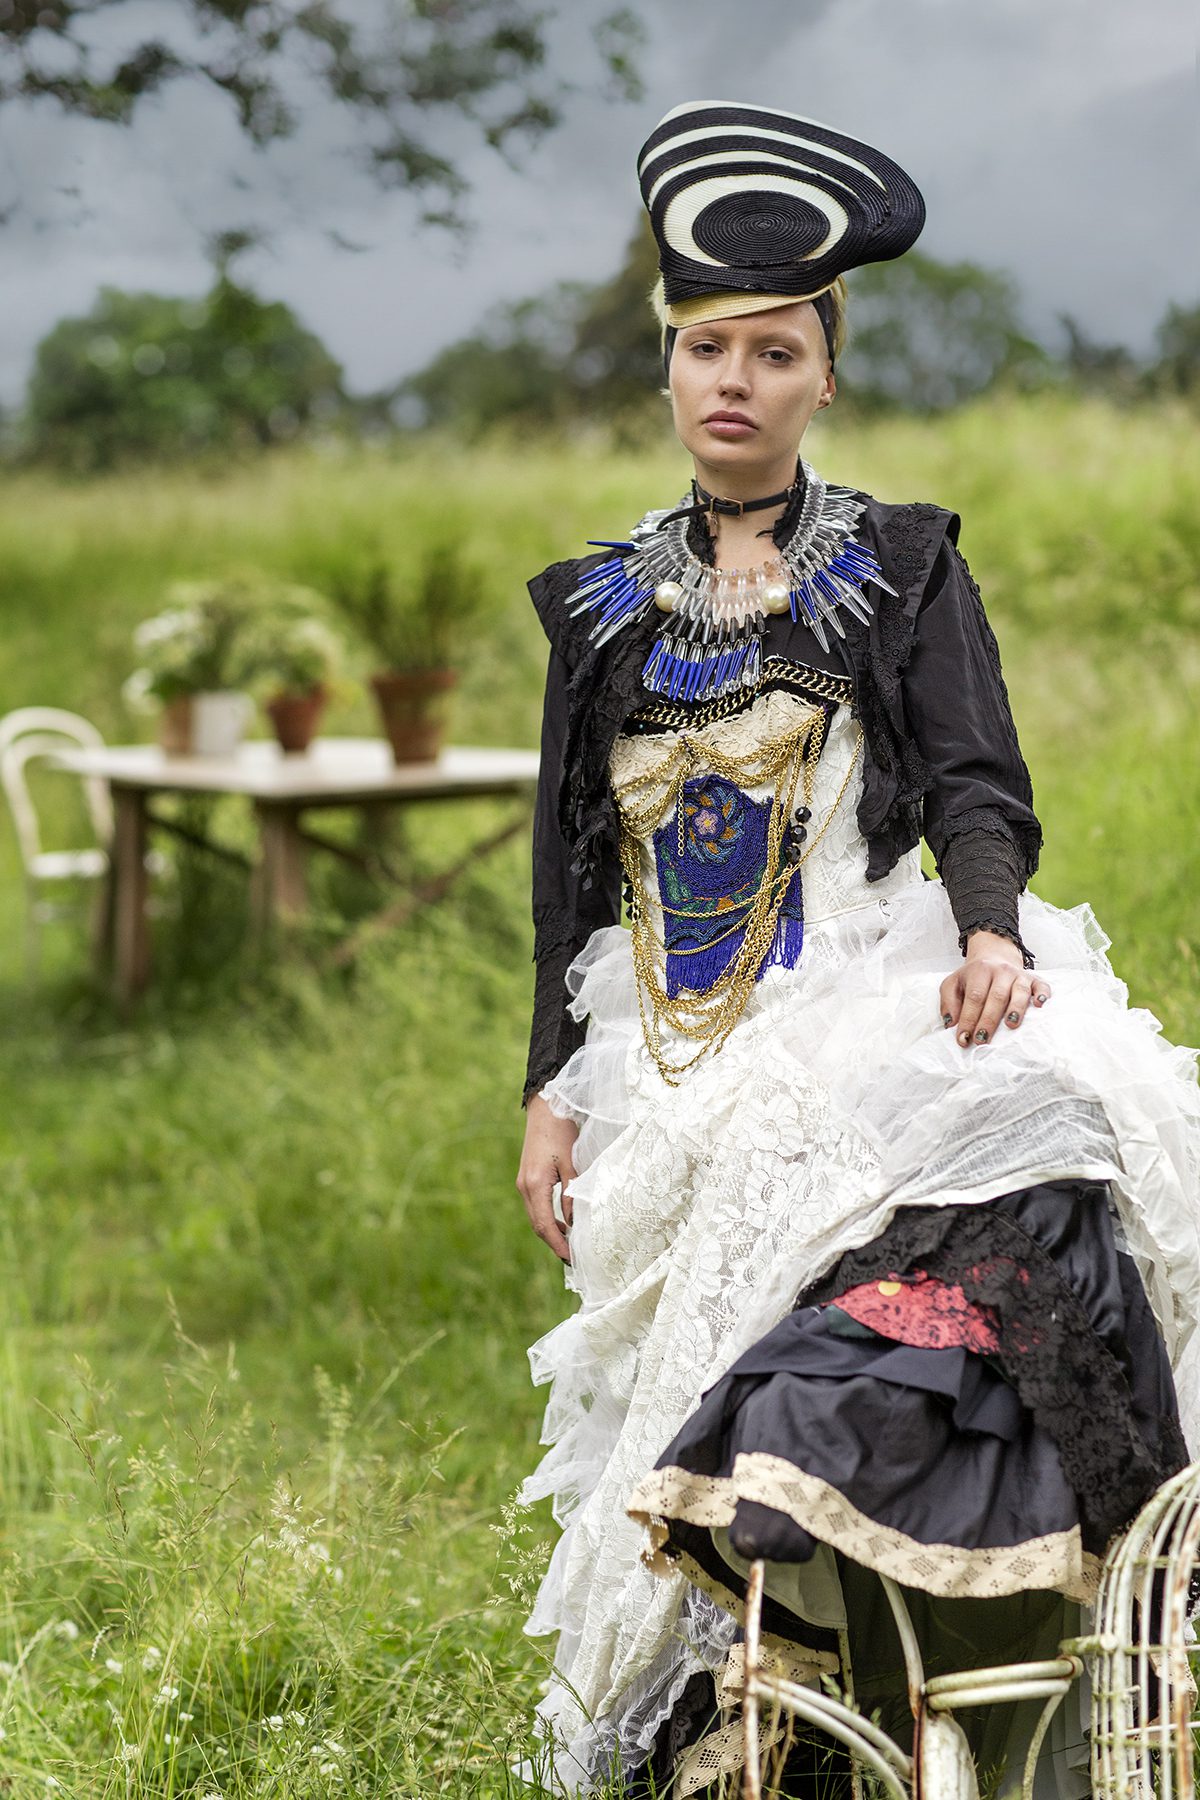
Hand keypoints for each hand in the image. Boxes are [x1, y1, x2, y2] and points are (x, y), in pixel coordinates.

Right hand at [517, 1094, 578, 1263]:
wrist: (545, 1109)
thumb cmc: (561, 1133)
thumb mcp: (572, 1164)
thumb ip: (571, 1194)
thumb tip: (573, 1221)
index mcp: (535, 1185)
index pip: (545, 1225)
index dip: (557, 1245)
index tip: (571, 1258)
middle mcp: (525, 1187)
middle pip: (537, 1225)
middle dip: (554, 1243)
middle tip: (572, 1258)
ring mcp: (523, 1183)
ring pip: (535, 1217)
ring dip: (550, 1232)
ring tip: (569, 1244)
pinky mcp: (526, 1178)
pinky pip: (535, 1206)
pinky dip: (547, 1218)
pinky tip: (562, 1222)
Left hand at [939, 931, 1051, 1048]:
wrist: (993, 956)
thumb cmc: (973, 977)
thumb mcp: (953, 984)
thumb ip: (948, 1002)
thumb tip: (951, 1023)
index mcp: (979, 971)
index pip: (974, 997)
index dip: (968, 1018)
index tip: (964, 1038)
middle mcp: (1001, 971)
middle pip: (996, 997)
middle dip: (989, 1020)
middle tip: (982, 1040)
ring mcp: (1019, 975)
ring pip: (1019, 991)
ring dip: (1016, 1009)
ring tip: (1011, 1025)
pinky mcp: (1034, 979)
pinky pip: (1041, 985)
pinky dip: (1042, 994)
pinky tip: (1039, 1005)